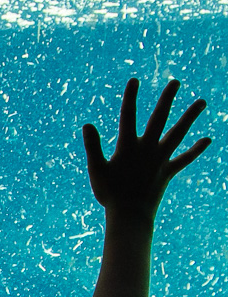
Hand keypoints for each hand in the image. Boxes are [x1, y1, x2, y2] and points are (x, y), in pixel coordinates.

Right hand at [83, 78, 209, 218]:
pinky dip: (196, 149)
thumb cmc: (109, 194)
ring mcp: (161, 159)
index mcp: (128, 147)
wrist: (130, 215)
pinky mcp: (168, 171)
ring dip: (190, 117)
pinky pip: (185, 158)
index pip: (129, 116)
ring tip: (202, 102)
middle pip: (160, 119)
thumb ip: (93, 146)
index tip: (134, 80)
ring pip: (178, 133)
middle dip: (167, 99)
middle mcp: (148, 149)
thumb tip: (88, 125)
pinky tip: (207, 139)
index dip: (131, 97)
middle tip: (175, 82)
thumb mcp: (96, 170)